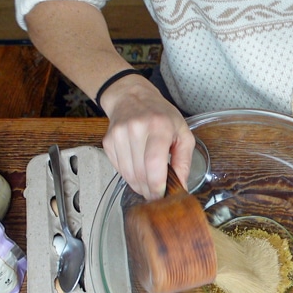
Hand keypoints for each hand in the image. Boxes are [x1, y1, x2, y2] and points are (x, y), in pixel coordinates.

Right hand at [97, 74, 195, 199]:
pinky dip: (129, 176)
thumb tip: (181, 186)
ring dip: (139, 186)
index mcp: (159, 126)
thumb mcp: (183, 133)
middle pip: (140, 172)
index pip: (154, 164)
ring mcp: (119, 135)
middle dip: (149, 190)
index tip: (162, 196)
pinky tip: (138, 171)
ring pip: (127, 174)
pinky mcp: (108, 141)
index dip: (157, 185)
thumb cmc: (161, 115)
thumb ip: (184, 161)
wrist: (131, 97)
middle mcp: (136, 129)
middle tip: (157, 195)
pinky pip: (118, 168)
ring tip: (149, 186)